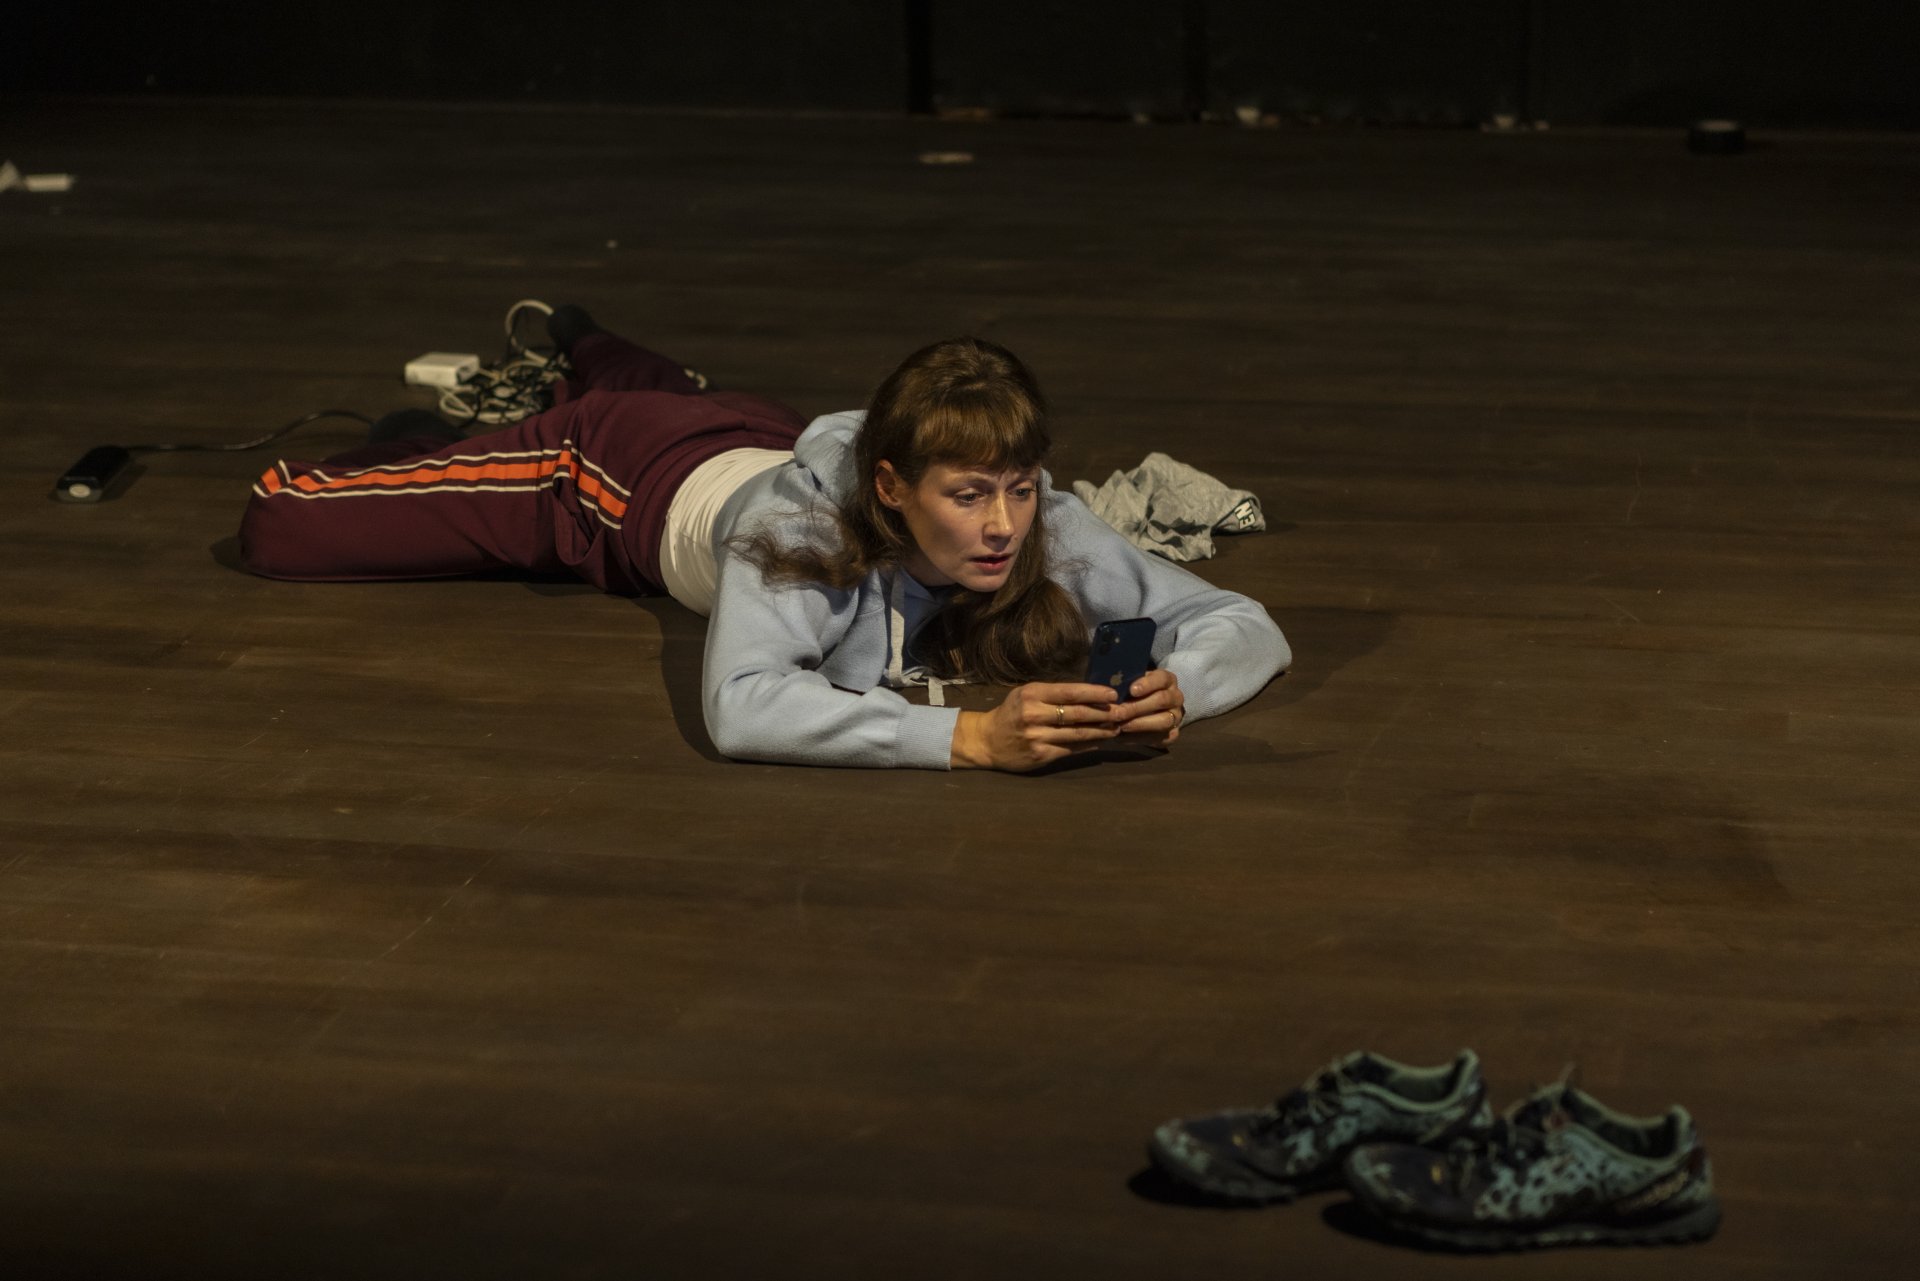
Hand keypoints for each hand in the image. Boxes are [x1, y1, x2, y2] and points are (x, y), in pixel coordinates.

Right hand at [950, 680, 1122, 771]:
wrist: (987, 740)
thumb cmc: (1011, 713)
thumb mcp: (1026, 694)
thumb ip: (1053, 693)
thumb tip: (1088, 693)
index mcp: (1032, 694)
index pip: (1070, 692)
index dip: (1095, 693)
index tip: (1114, 694)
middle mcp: (1034, 714)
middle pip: (1077, 713)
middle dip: (1104, 713)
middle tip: (1123, 712)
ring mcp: (1037, 736)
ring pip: (1077, 733)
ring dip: (1101, 731)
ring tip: (1117, 727)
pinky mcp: (1040, 755)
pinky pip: (1071, 749)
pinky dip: (1088, 745)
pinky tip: (1100, 741)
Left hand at [1109, 669, 1184, 748]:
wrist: (1149, 711)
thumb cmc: (1135, 693)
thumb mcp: (1131, 683)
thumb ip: (1124, 684)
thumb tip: (1109, 690)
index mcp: (1167, 680)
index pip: (1161, 679)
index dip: (1147, 684)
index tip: (1131, 690)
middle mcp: (1176, 697)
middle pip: (1162, 700)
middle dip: (1138, 707)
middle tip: (1119, 712)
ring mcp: (1176, 716)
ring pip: (1164, 720)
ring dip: (1140, 724)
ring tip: (1121, 726)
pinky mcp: (1173, 733)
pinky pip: (1161, 737)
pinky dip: (1140, 738)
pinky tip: (1123, 737)